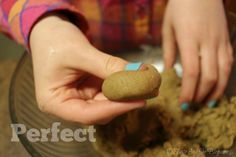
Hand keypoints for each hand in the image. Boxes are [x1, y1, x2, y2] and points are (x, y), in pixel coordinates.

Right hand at [30, 14, 144, 124]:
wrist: (49, 30)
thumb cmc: (55, 41)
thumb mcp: (80, 53)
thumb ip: (108, 66)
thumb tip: (137, 74)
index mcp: (54, 102)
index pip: (87, 115)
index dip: (114, 109)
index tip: (138, 101)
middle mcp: (67, 105)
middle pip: (99, 112)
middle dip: (123, 102)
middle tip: (146, 92)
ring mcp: (79, 98)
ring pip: (106, 104)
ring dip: (124, 95)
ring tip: (143, 85)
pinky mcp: (89, 90)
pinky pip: (107, 92)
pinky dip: (120, 86)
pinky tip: (133, 79)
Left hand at [162, 0, 233, 105]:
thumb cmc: (179, 7)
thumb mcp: (168, 27)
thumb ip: (169, 50)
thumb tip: (169, 70)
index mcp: (189, 39)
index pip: (192, 72)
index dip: (188, 91)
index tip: (183, 103)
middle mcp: (208, 42)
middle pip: (209, 76)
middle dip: (201, 94)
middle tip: (193, 105)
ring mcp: (221, 41)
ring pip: (223, 72)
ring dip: (216, 90)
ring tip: (208, 102)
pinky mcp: (227, 39)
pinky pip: (229, 62)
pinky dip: (224, 77)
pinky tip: (218, 85)